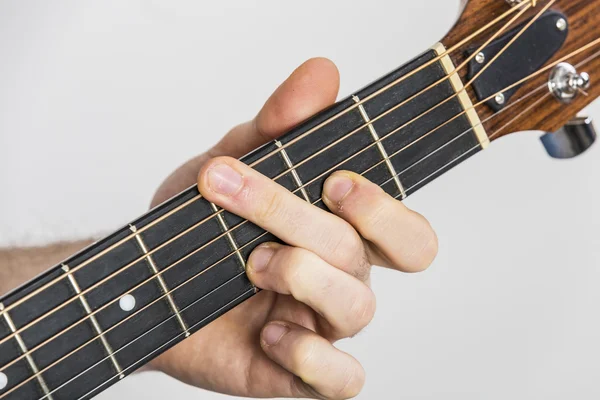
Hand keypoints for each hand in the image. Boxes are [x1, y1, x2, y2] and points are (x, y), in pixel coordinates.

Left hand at [148, 58, 437, 398]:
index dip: (385, 209)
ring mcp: (321, 328)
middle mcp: (341, 281)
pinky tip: (266, 330)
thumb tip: (320, 74)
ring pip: (356, 308)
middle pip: (370, 260)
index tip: (334, 179)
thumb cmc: (198, 229)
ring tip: (252, 262)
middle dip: (318, 227)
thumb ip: (278, 125)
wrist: (145, 285)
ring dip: (301, 274)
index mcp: (340, 236)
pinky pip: (340, 380)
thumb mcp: (232, 163)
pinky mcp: (296, 372)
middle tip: (267, 213)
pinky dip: (307, 355)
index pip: (405, 233)